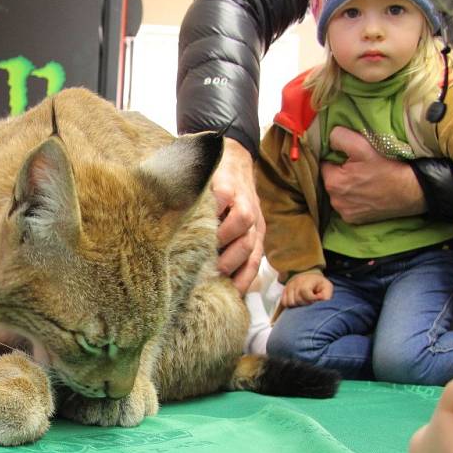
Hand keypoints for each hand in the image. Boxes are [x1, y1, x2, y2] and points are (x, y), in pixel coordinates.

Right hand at [212, 138, 265, 293]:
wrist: (233, 156)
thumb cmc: (229, 198)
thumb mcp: (234, 224)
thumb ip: (229, 246)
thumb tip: (212, 278)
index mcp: (255, 233)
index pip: (253, 263)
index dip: (241, 281)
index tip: (224, 296)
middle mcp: (253, 220)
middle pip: (249, 247)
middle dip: (230, 264)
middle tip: (209, 275)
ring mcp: (242, 201)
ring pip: (242, 223)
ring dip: (223, 238)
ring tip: (203, 250)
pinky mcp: (227, 185)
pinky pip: (223, 201)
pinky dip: (212, 212)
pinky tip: (197, 222)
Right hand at [281, 272, 332, 306]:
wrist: (310, 277)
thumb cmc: (319, 285)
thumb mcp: (327, 288)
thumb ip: (326, 295)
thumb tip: (318, 300)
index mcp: (307, 280)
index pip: (304, 291)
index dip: (311, 299)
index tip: (316, 299)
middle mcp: (295, 282)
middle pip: (297, 299)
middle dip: (305, 303)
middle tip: (311, 302)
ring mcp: (288, 286)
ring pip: (290, 302)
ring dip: (298, 305)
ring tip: (304, 302)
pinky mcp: (284, 291)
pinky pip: (284, 302)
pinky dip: (290, 305)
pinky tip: (297, 303)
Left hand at [321, 126, 424, 223]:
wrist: (412, 191)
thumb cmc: (387, 167)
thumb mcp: (363, 146)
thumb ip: (340, 138)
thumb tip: (328, 138)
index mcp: (333, 182)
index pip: (325, 164)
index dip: (337, 159)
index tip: (350, 158)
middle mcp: (335, 201)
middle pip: (331, 180)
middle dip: (341, 173)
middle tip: (360, 169)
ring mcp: (344, 212)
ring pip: (338, 194)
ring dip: (346, 187)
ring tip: (364, 181)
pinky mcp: (354, 220)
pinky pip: (347, 206)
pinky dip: (353, 200)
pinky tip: (366, 194)